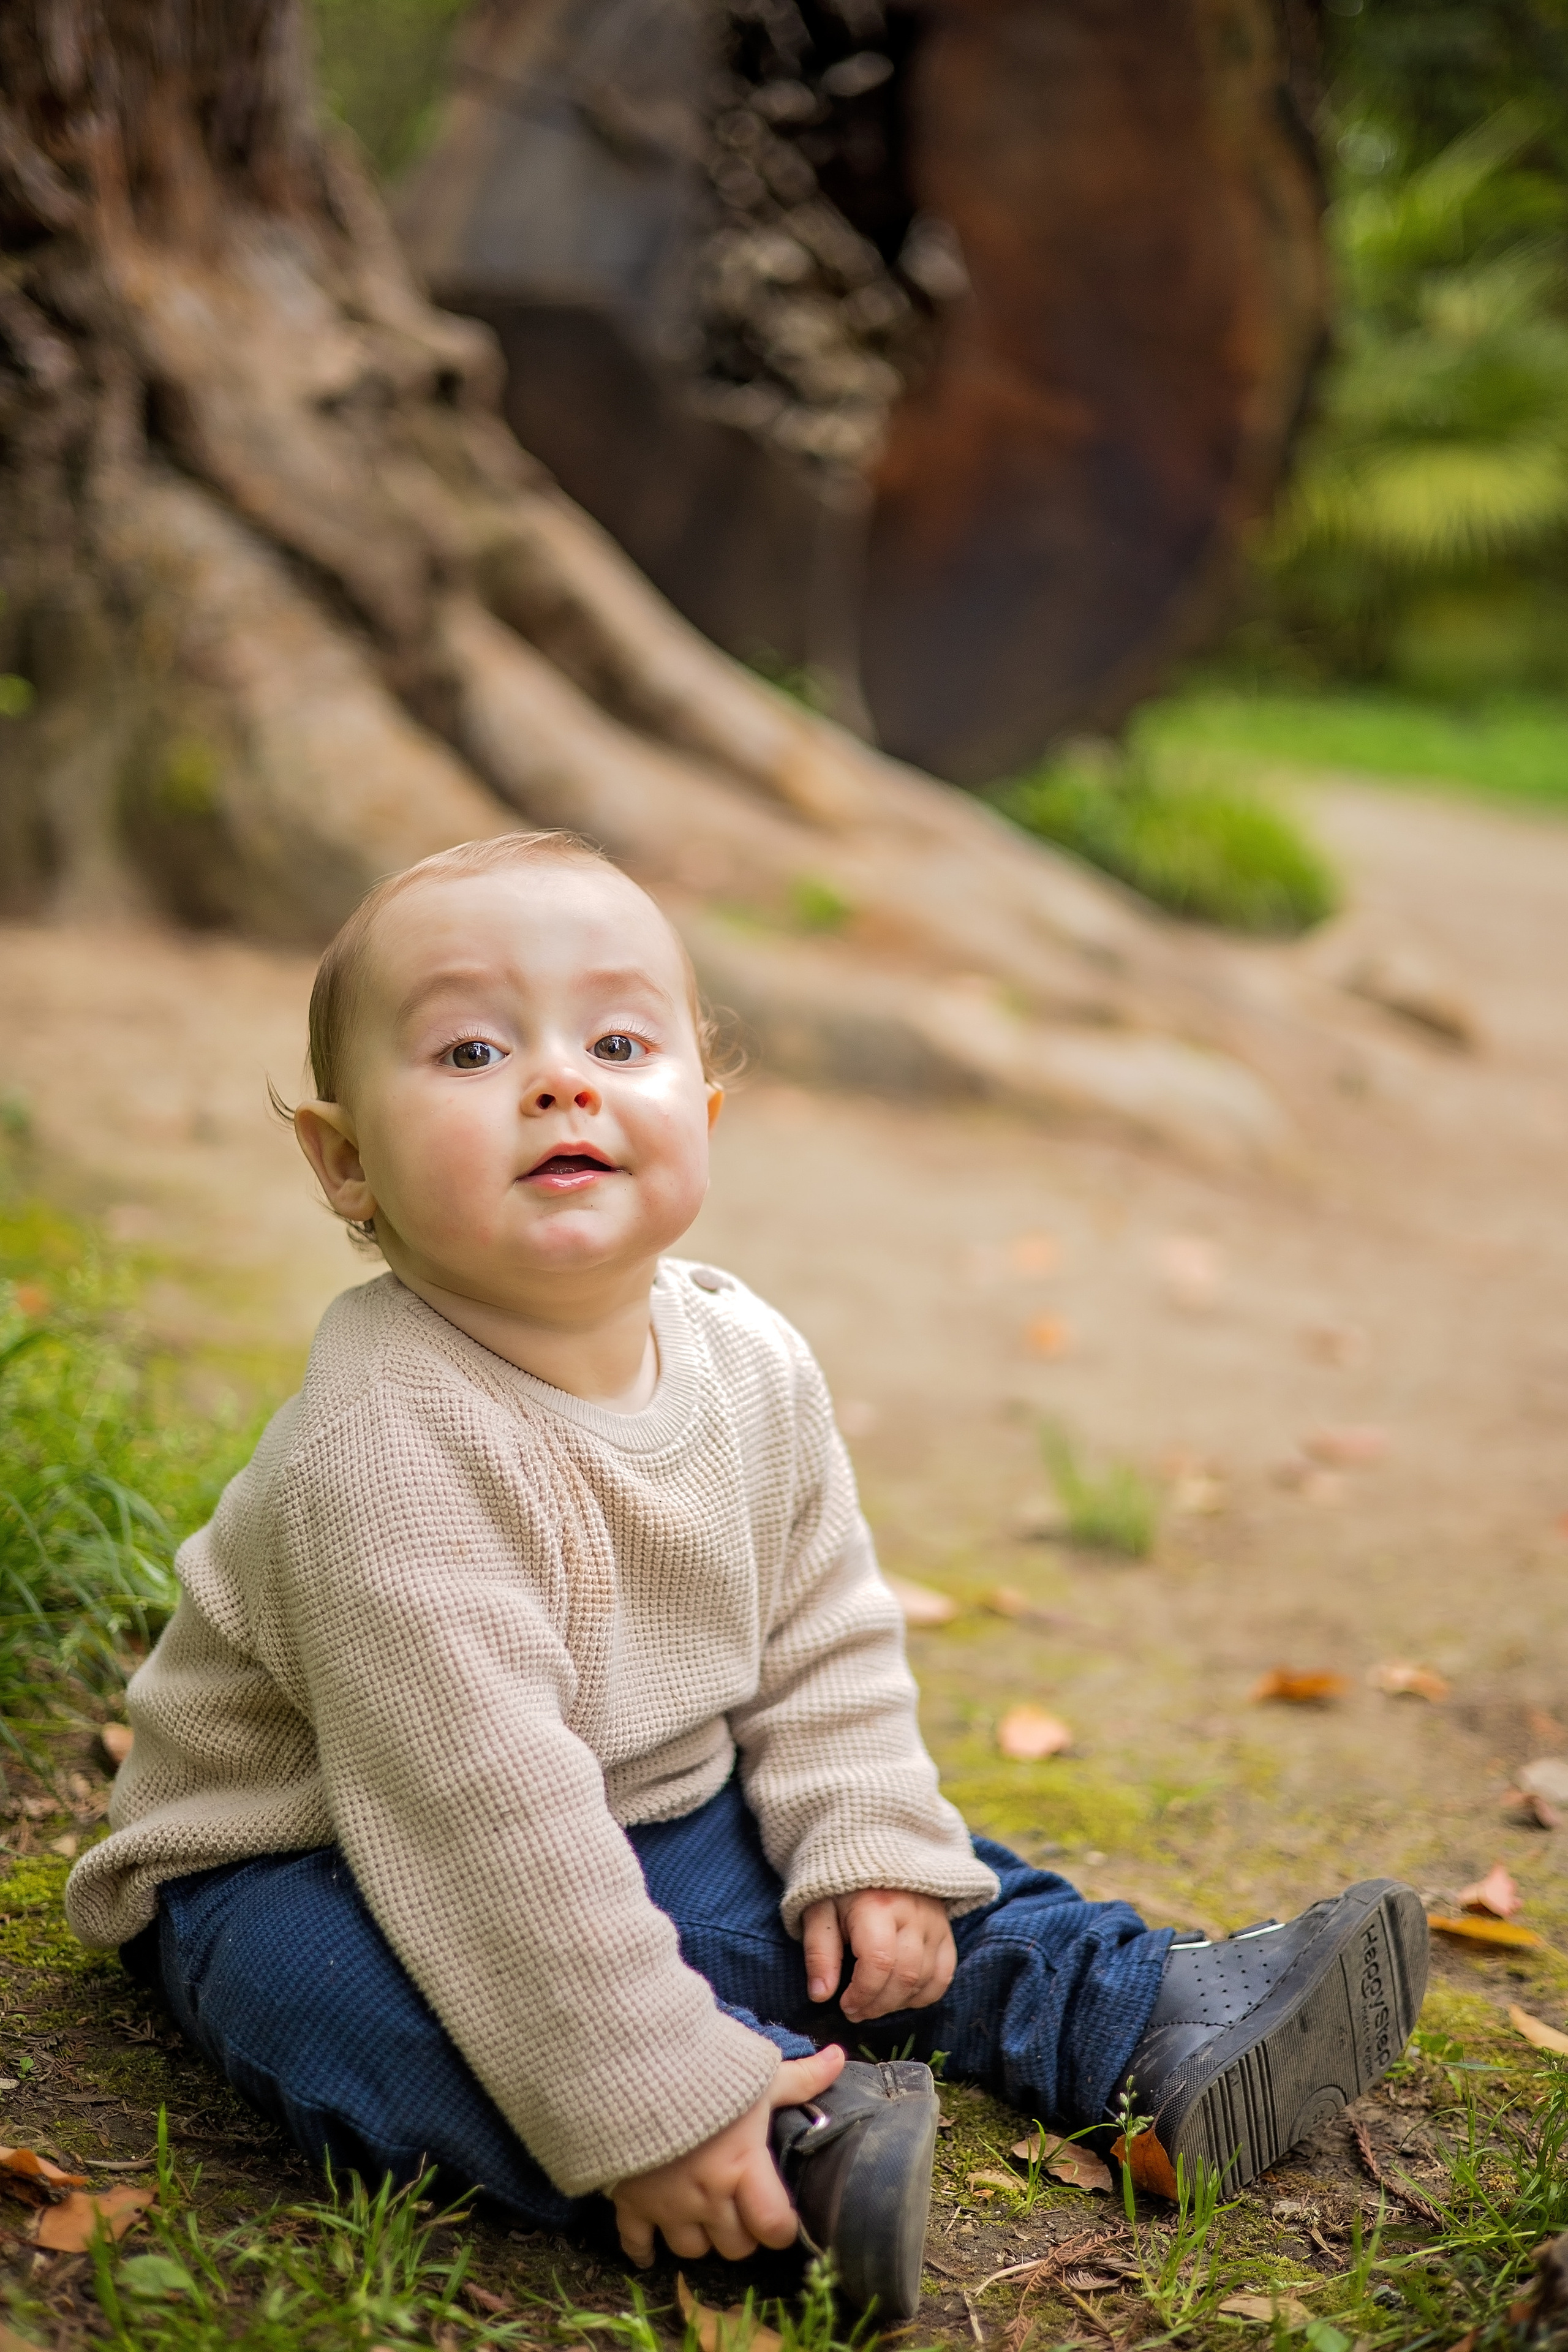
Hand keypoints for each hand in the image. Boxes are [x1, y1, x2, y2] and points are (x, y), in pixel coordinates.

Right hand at [611, 2043, 843, 2265]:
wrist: (632, 2065)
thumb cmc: (704, 2069)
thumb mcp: (756, 2073)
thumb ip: (800, 2077)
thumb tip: (840, 2057)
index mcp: (742, 2168)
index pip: (773, 2227)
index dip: (781, 2227)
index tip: (780, 2213)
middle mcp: (707, 2197)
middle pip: (735, 2246)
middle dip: (743, 2231)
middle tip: (741, 2206)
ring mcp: (666, 2205)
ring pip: (692, 2250)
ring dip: (701, 2237)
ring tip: (703, 2214)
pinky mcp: (631, 2201)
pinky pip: (636, 2244)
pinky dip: (643, 2249)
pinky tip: (650, 2247)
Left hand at [802, 1888, 955, 2021]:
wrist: (871, 1851)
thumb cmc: (840, 1886)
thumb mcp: (818, 1911)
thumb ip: (819, 1953)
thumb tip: (821, 1996)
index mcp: (876, 1905)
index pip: (879, 1962)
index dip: (863, 1994)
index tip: (844, 2004)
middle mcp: (912, 1912)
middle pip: (904, 1975)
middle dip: (878, 2004)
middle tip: (856, 2010)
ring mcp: (934, 1921)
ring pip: (926, 1978)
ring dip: (898, 2002)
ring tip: (874, 2003)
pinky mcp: (945, 1928)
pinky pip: (945, 1973)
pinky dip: (925, 1994)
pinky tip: (901, 1997)